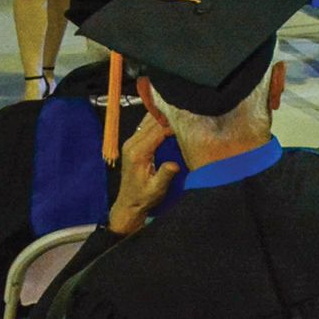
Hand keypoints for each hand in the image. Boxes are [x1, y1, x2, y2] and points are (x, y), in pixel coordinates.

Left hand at [107, 111, 179, 236]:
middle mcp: (132, 144)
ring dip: (164, 116)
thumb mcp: (157, 189)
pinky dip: (158, 121)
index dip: (174, 125)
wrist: (128, 203)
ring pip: (148, 120)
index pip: (158, 130)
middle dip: (170, 116)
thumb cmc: (144, 197)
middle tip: (188, 115)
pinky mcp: (132, 143)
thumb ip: (165, 175)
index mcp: (138, 153)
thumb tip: (174, 164)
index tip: (189, 123)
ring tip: (181, 115)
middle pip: (153, 121)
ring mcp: (130, 142)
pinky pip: (146, 125)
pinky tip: (170, 121)